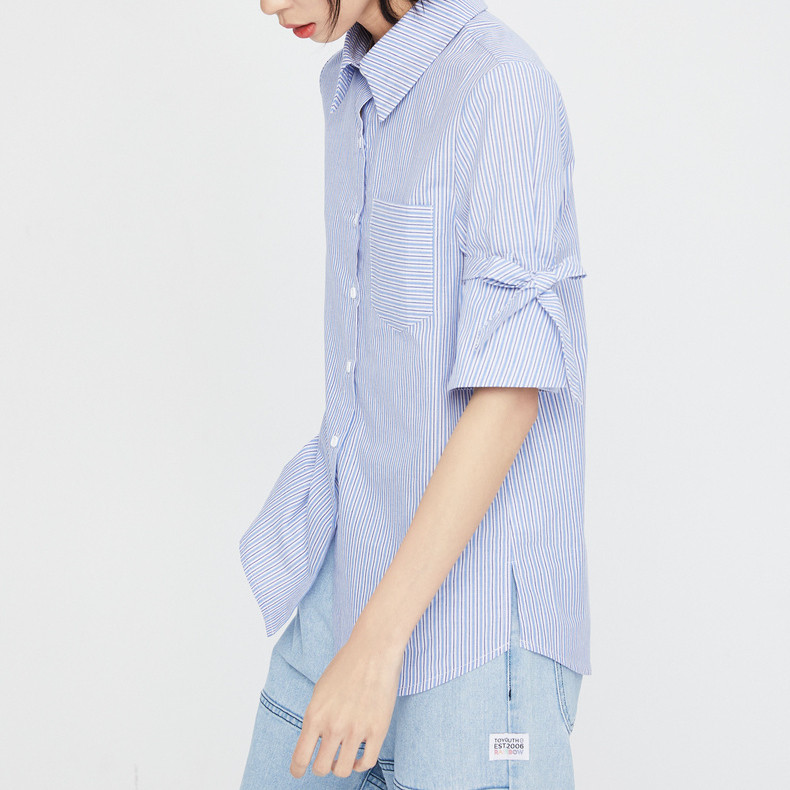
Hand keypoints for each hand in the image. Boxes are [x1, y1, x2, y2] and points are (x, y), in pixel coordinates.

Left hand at [289, 630, 403, 778]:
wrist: (373, 650)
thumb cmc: (347, 664)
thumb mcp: (320, 690)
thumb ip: (316, 717)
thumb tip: (315, 739)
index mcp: (315, 715)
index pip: (300, 758)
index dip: (297, 770)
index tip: (299, 772)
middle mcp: (333, 726)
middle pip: (321, 769)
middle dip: (322, 767)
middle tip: (327, 759)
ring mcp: (356, 730)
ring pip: (342, 770)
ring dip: (341, 766)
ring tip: (344, 756)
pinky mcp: (378, 730)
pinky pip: (366, 762)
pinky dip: (360, 765)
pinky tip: (359, 756)